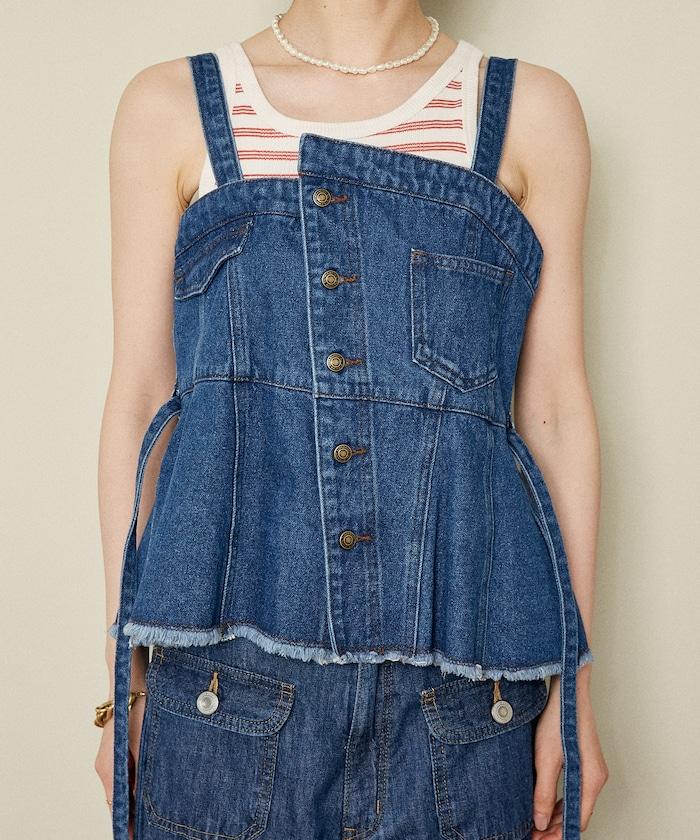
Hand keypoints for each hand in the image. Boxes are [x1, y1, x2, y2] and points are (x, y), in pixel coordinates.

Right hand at [94, 690, 146, 839]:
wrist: (130, 680)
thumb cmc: (137, 707)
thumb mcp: (143, 741)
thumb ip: (142, 771)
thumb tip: (142, 797)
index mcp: (107, 768)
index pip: (114, 805)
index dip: (126, 822)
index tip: (134, 836)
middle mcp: (105, 766)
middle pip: (118, 798)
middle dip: (133, 813)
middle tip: (152, 827)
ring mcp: (110, 758)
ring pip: (123, 785)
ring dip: (137, 797)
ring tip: (157, 811)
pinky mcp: (119, 749)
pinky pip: (126, 773)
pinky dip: (137, 783)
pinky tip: (153, 785)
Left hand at [531, 666, 607, 837]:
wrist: (567, 689)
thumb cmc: (560, 719)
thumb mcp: (546, 759)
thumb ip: (543, 792)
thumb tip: (540, 821)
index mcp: (591, 780)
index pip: (577, 821)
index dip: (558, 834)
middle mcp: (595, 777)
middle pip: (577, 813)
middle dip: (555, 827)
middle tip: (532, 834)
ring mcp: (591, 768)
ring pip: (574, 801)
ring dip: (555, 814)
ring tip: (534, 822)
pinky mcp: (583, 759)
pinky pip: (573, 788)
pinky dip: (559, 798)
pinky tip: (543, 801)